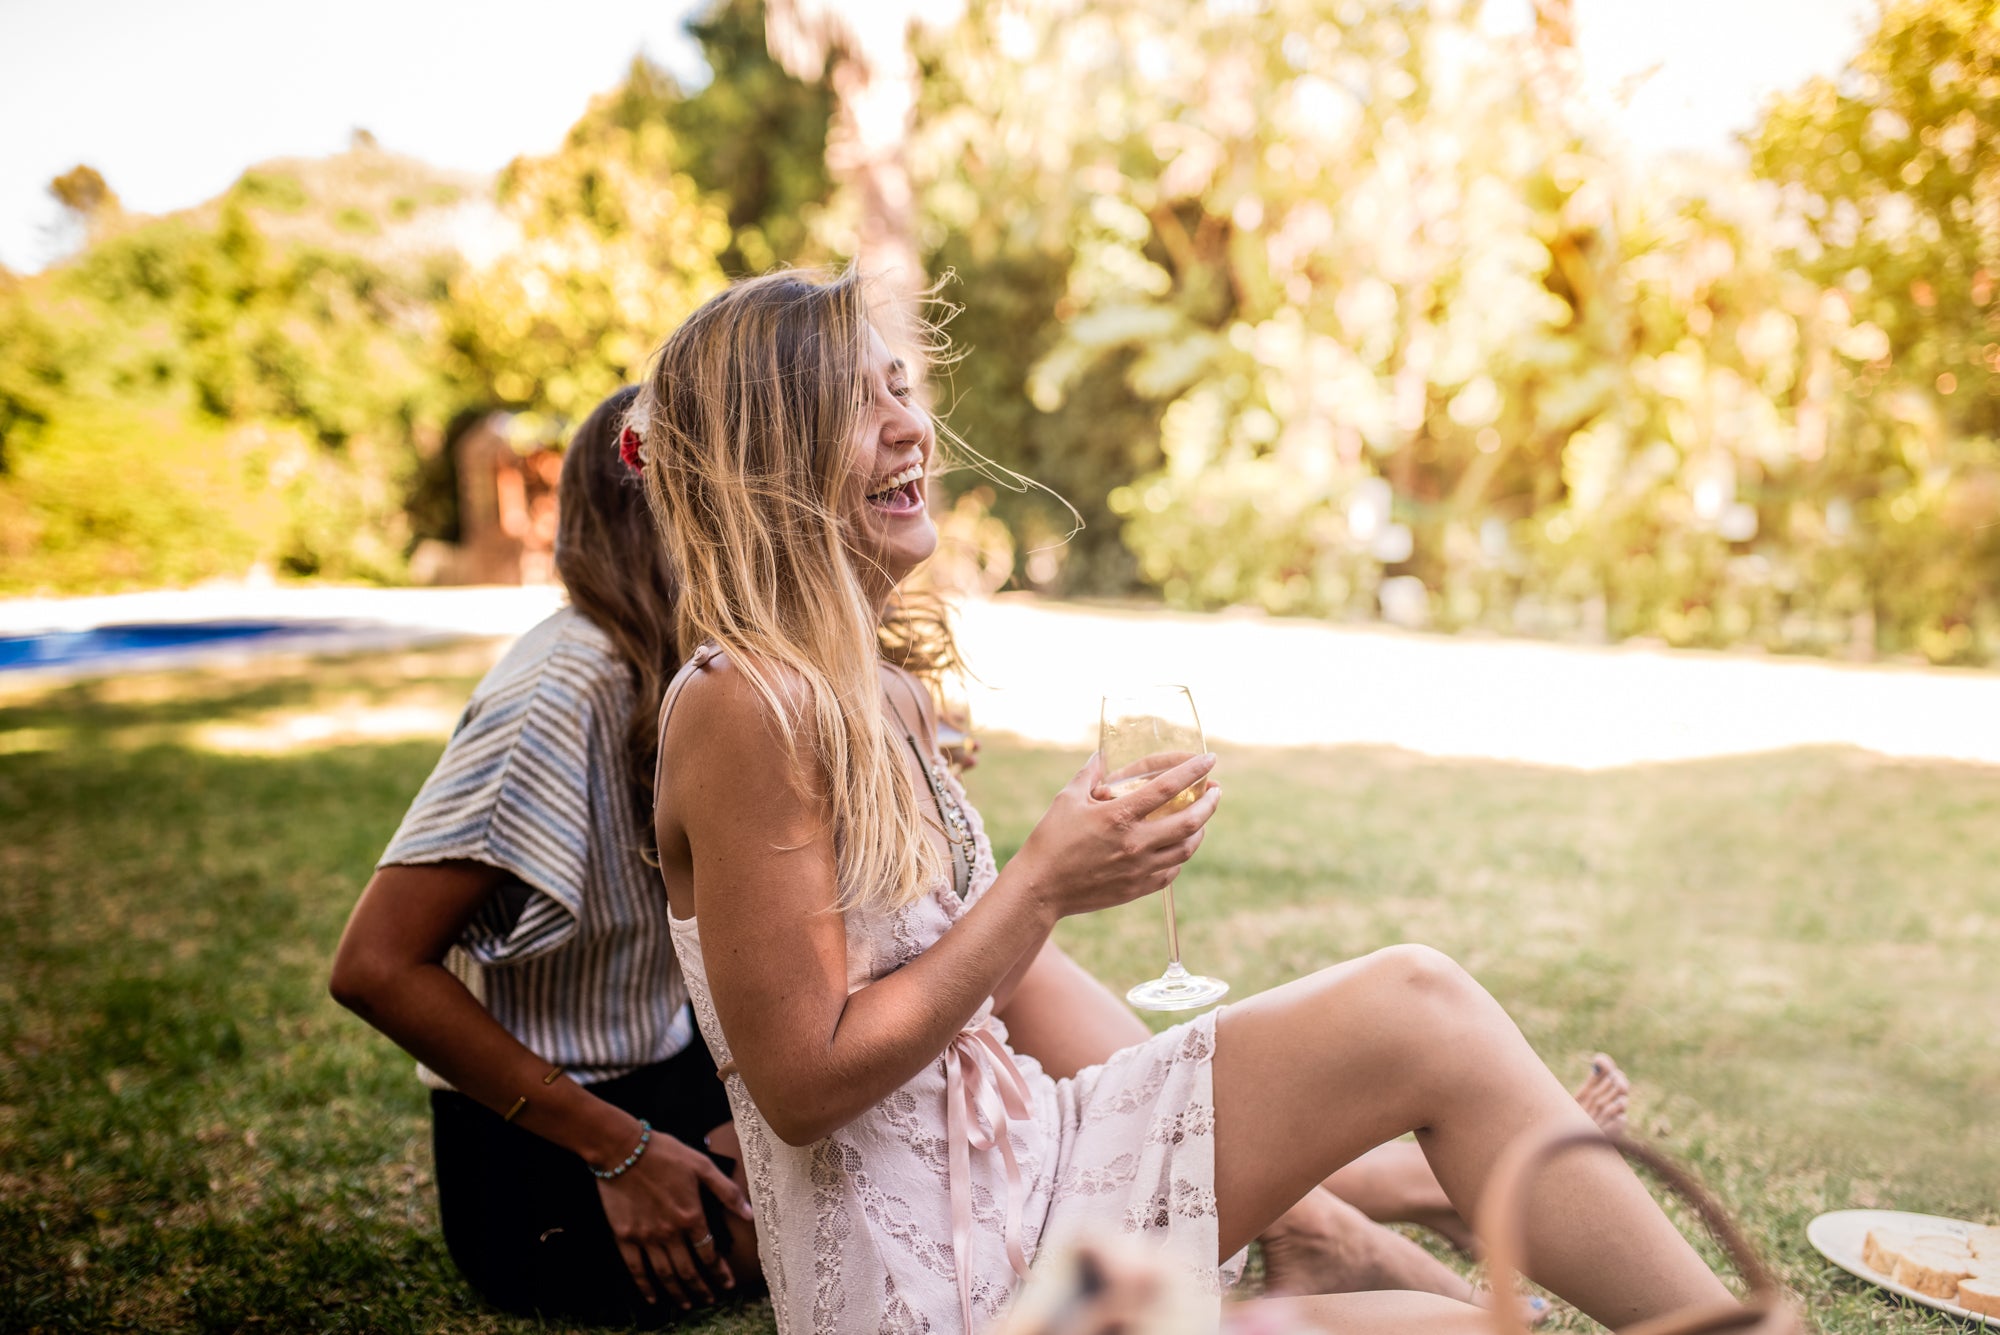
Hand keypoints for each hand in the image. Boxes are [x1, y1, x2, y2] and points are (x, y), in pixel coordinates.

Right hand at [595, 1126, 753, 1309]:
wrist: (622, 1149)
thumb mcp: (702, 1165)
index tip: (727, 1285)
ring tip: (687, 1305)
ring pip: (665, 1275)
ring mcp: (646, 1237)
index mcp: (691, 1216)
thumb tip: (749, 1214)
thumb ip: (727, 1192)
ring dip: (678, 1293)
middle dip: (701, 1289)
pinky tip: (652, 1298)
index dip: (720, 1273)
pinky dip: (645, 1287)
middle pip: (688, 1271)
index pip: (709, 1254)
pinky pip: (636, 1269)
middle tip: (709, 1300)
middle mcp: (669, 1233)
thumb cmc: (665, 1153)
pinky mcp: (625, 1237)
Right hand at [1011, 751, 1219, 920]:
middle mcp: (1136, 843)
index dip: (1193, 770)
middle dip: (1210, 803)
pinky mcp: (1138, 888)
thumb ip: (1089, 774)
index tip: (1209, 760)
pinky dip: (1180, 856)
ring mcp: (1140, 869)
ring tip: (1201, 818)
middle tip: (1215, 791)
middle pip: (1190, 821)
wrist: (1040, 889)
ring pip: (1186, 849)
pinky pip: (1171, 872)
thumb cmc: (1049, 841)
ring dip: (1200, 830)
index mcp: (1119, 816)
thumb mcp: (1067, 799)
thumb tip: (1101, 754)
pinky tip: (1177, 847)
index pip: (1168, 787)